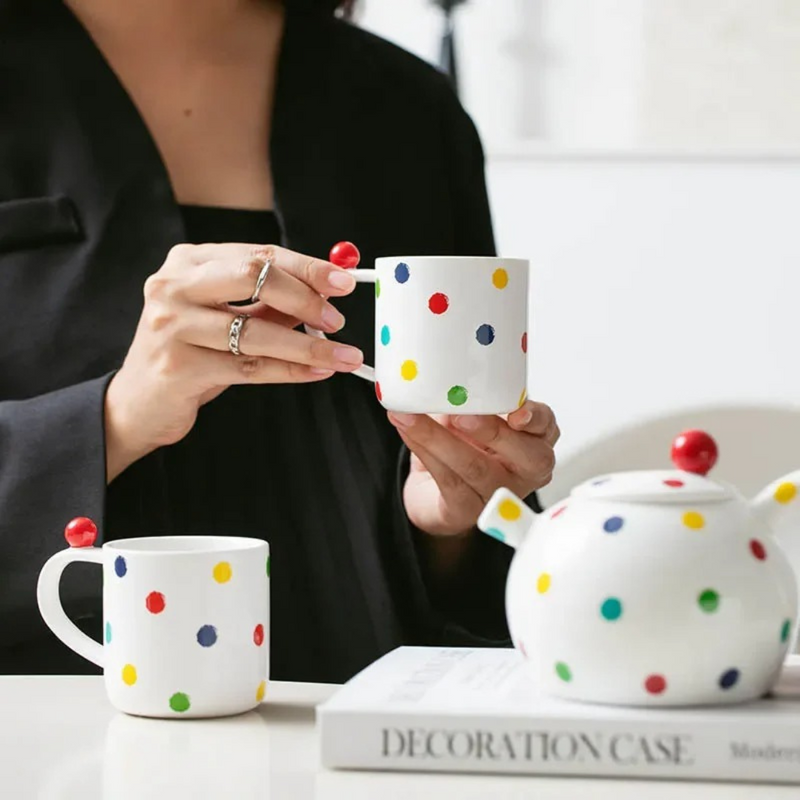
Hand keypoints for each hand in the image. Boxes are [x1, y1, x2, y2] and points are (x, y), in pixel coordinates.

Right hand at [105, 243, 362, 480]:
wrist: (140, 403)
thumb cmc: (190, 354)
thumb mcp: (228, 320)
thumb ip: (269, 304)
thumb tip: (325, 294)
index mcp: (188, 262)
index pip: (258, 253)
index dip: (307, 267)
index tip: (343, 282)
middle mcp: (174, 285)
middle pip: (253, 276)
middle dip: (305, 297)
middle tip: (337, 319)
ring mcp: (171, 325)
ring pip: (256, 330)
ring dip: (308, 345)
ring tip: (343, 355)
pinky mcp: (178, 366)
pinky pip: (250, 367)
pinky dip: (291, 370)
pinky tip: (318, 371)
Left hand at [388, 402, 558, 537]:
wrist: (434, 491)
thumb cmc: (464, 445)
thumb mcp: (473, 414)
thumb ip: (470, 398)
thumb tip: (444, 377)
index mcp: (534, 438)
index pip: (547, 426)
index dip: (536, 418)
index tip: (518, 412)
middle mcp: (525, 470)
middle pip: (527, 457)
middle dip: (493, 432)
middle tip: (461, 417)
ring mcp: (499, 493)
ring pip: (476, 468)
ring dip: (438, 439)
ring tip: (412, 417)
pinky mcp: (468, 510)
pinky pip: (448, 481)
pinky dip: (424, 451)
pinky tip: (406, 430)